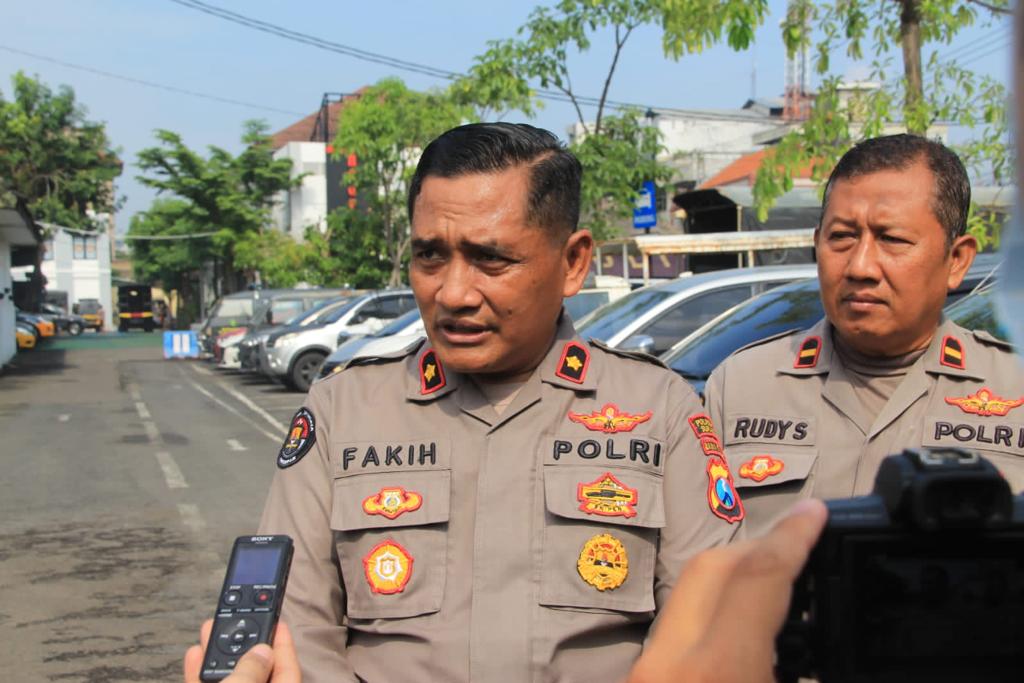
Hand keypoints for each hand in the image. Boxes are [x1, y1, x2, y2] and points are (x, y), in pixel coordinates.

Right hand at [184, 619, 300, 682]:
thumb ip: (252, 671)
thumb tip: (261, 652)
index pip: (288, 668)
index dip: (284, 643)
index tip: (278, 621)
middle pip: (255, 669)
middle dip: (243, 642)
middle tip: (237, 617)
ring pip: (229, 677)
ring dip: (218, 653)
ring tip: (209, 629)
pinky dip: (199, 673)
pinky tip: (195, 654)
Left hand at [628, 499, 827, 682]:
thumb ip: (810, 670)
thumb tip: (836, 644)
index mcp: (718, 669)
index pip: (757, 577)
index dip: (792, 537)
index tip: (815, 511)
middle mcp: (669, 659)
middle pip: (708, 568)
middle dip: (756, 549)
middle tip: (798, 552)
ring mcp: (645, 668)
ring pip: (685, 594)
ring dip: (730, 580)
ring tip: (775, 593)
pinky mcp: (639, 677)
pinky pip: (675, 626)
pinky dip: (710, 612)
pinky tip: (739, 628)